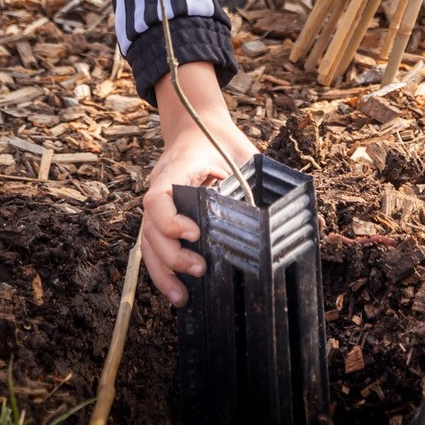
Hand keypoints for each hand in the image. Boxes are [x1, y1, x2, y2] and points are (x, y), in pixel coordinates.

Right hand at [142, 62, 257, 305]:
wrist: (199, 127)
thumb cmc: (220, 140)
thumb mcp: (237, 153)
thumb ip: (248, 177)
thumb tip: (276, 211)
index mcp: (175, 170)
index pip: (158, 199)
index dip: (171, 220)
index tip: (195, 233)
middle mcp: (160, 190)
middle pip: (150, 229)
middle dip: (172, 256)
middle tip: (199, 269)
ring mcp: (159, 205)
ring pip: (148, 243)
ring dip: (163, 272)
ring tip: (182, 298)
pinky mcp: (164, 218)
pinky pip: (155, 246)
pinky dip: (163, 269)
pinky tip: (177, 290)